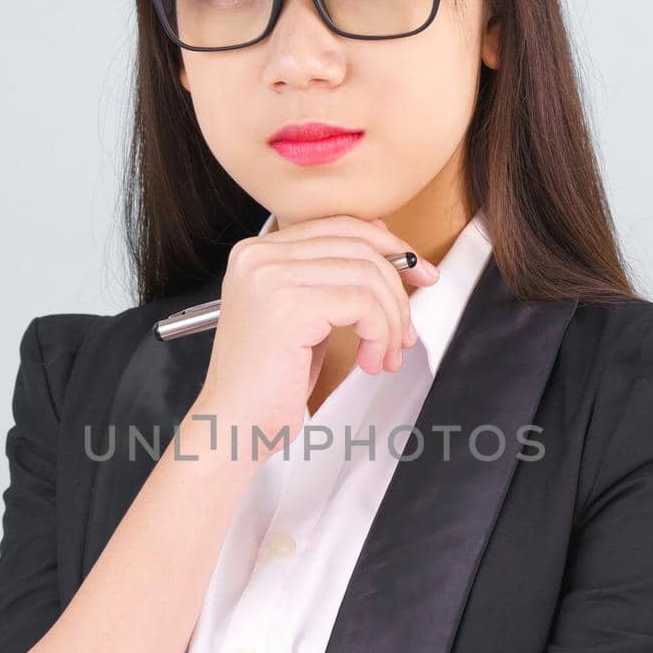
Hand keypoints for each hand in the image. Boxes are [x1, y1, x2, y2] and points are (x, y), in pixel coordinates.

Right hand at [193, 213, 439, 460]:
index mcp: (257, 253)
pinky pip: (362, 304)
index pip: (338, 226)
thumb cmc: (267, 383)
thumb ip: (333, 280)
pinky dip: (379, 335)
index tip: (418, 273)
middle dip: (397, 289)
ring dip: (389, 321)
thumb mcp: (305, 317)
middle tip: (406, 329)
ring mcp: (271, 278)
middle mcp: (259, 257)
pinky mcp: (289, 307)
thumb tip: (384, 243)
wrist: (234, 426)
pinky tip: (370, 362)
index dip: (388, 247)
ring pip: (366, 277)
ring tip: (385, 355)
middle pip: (357, 248)